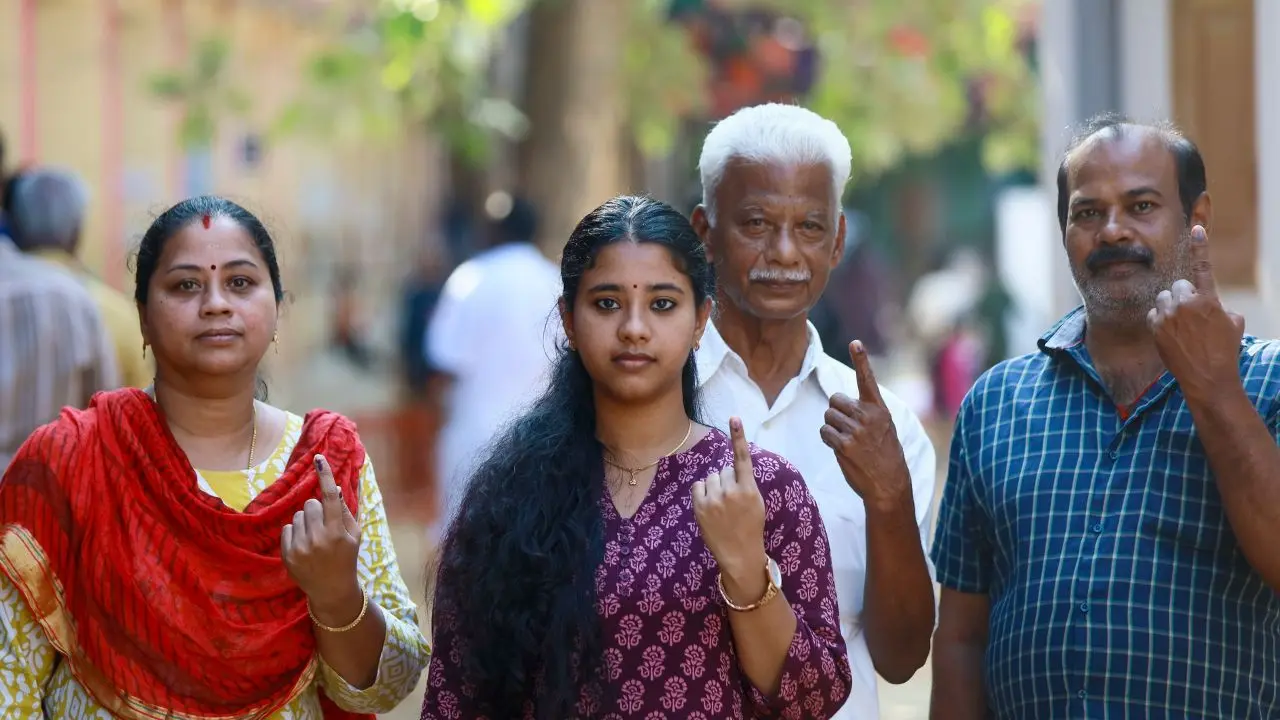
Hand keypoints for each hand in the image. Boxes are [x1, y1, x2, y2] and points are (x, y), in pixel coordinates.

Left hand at [282, 454, 361, 618]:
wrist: (332, 590)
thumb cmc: (346, 558)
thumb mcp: (354, 536)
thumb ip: (344, 511)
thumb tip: (333, 489)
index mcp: (337, 532)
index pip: (329, 497)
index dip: (324, 475)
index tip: (318, 458)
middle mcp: (317, 539)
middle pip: (310, 504)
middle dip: (316, 509)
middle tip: (324, 524)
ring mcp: (300, 548)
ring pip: (297, 516)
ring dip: (305, 522)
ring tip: (314, 538)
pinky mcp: (287, 555)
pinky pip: (287, 528)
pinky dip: (295, 532)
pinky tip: (304, 545)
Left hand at [692, 418, 766, 585]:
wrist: (740, 554)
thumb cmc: (750, 526)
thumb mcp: (756, 503)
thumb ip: (745, 483)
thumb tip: (730, 468)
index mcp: (749, 489)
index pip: (742, 458)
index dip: (738, 436)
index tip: (734, 417)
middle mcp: (731, 491)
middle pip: (723, 470)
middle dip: (727, 480)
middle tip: (732, 500)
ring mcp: (714, 499)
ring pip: (710, 477)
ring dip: (714, 486)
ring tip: (721, 505)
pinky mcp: (700, 507)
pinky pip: (698, 487)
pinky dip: (702, 493)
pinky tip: (709, 506)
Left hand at [821, 340, 910, 509]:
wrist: (889, 484)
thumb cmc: (885, 456)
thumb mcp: (884, 428)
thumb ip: (866, 413)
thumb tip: (839, 404)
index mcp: (879, 409)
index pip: (867, 380)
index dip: (861, 360)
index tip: (855, 343)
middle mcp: (868, 416)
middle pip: (835, 399)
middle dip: (836, 412)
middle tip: (848, 429)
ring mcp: (857, 430)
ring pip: (828, 416)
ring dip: (831, 427)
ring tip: (847, 441)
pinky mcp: (845, 445)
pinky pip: (825, 432)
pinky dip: (828, 439)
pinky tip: (841, 449)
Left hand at [1147, 225, 1244, 402]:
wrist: (1208, 378)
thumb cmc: (1225, 350)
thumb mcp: (1233, 323)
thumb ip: (1217, 305)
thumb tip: (1208, 303)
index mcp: (1208, 299)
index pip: (1203, 267)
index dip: (1200, 246)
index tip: (1196, 227)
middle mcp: (1186, 304)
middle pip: (1178, 286)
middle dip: (1184, 296)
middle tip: (1192, 316)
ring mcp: (1168, 315)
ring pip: (1164, 298)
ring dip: (1171, 307)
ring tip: (1182, 327)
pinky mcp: (1155, 327)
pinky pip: (1154, 313)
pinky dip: (1161, 321)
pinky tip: (1172, 335)